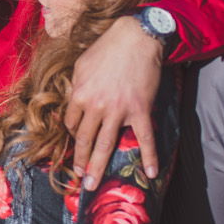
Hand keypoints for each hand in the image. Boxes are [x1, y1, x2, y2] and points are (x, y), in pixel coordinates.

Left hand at [63, 15, 162, 190]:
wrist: (136, 38)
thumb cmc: (107, 49)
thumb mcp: (81, 65)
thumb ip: (77, 87)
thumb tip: (74, 102)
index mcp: (80, 95)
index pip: (72, 124)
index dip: (74, 135)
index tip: (78, 143)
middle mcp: (96, 106)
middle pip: (85, 140)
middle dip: (81, 162)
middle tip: (80, 179)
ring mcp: (118, 111)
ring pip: (106, 145)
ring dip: (99, 167)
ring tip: (94, 184)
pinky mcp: (140, 111)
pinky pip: (144, 139)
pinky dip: (149, 157)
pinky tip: (151, 174)